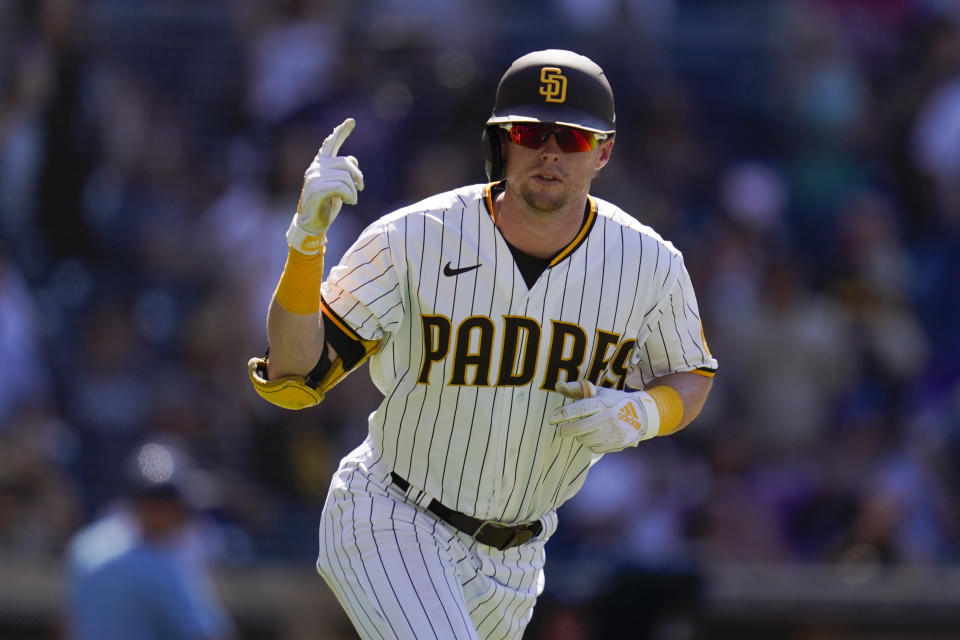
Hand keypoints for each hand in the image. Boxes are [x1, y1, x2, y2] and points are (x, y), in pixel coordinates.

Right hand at [286, 118, 364, 253]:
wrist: (313, 224)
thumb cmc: (327, 205)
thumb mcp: (339, 186)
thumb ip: (344, 171)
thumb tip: (353, 159)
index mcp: (320, 164)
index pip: (331, 144)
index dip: (341, 132)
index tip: (351, 121)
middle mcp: (315, 167)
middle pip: (345, 164)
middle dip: (358, 176)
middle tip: (361, 188)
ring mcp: (313, 177)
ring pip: (345, 177)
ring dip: (354, 191)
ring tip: (352, 200)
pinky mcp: (315, 189)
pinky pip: (341, 187)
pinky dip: (350, 196)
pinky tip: (349, 202)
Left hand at [549, 380, 660, 452]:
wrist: (641, 414)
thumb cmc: (612, 401)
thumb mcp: (597, 392)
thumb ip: (576, 389)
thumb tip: (558, 385)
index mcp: (602, 402)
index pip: (580, 408)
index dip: (563, 414)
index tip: (551, 419)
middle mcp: (609, 416)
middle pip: (580, 428)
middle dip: (566, 430)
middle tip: (560, 430)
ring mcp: (615, 431)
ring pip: (586, 439)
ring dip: (580, 436)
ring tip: (583, 430)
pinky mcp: (619, 443)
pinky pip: (596, 448)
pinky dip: (590, 444)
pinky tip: (593, 437)